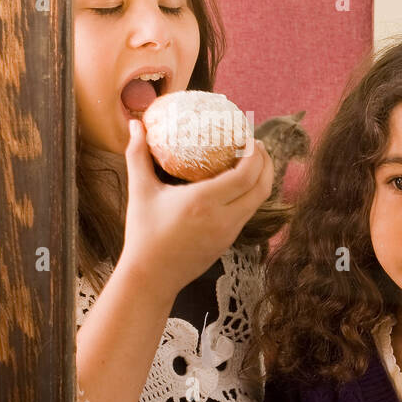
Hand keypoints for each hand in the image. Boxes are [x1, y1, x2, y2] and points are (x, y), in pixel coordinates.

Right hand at [119, 118, 273, 298]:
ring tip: (253, 160)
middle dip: (266, 162)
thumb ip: (137, 155)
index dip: (255, 154)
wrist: (152, 276)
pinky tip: (241, 183)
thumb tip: (135, 124)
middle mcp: (223, 218)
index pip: (245, 175)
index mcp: (204, 202)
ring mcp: (230, 232)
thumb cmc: (143, 233)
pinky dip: (252, 194)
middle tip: (257, 145)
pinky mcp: (230, 241)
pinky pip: (249, 212)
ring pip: (259, 201)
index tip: (250, 138)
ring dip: (262, 178)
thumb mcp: (140, 192)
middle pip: (262, 186)